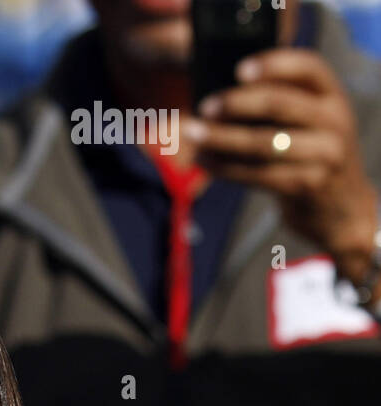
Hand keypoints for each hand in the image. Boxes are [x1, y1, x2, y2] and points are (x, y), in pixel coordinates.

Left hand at [186, 50, 378, 281]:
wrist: (342, 210)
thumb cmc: (312, 157)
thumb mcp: (312, 123)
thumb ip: (283, 105)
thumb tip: (223, 98)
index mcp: (333, 95)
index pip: (308, 68)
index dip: (274, 64)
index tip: (239, 69)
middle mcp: (334, 120)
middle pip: (279, 104)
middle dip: (236, 104)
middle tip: (204, 107)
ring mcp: (324, 154)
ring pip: (263, 142)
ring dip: (222, 139)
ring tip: (193, 136)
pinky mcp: (307, 185)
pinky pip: (258, 173)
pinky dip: (226, 168)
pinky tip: (205, 161)